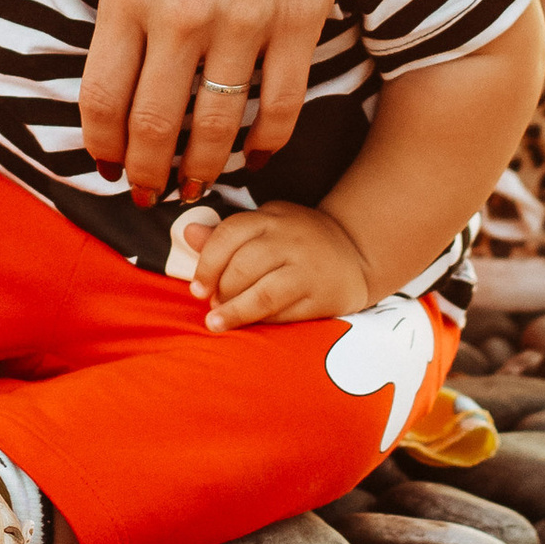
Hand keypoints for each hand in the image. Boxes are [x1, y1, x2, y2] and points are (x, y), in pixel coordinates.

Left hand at [80, 0, 365, 202]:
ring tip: (199, 185)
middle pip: (152, 127)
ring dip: (203, 168)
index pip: (100, 97)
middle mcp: (178, 15)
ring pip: (215, 128)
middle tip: (149, 195)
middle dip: (146, 173)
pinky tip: (259, 151)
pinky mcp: (299, 19)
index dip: (100, 146)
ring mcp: (242, 21)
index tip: (104, 166)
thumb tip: (119, 55)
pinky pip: (279, 105)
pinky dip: (267, 140)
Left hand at [194, 201, 372, 330]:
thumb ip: (227, 235)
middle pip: (243, 265)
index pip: (230, 234)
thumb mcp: (265, 228)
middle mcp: (290, 239)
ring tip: (217, 323)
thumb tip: (188, 234)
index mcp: (271, 218)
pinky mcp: (322, 297)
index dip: (207, 264)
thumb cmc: (298, 242)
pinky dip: (262, 321)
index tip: (196, 288)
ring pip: (263, 293)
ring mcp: (308, 269)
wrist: (356, 253)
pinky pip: (285, 313)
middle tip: (213, 304)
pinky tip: (250, 324)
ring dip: (234, 311)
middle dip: (221, 290)